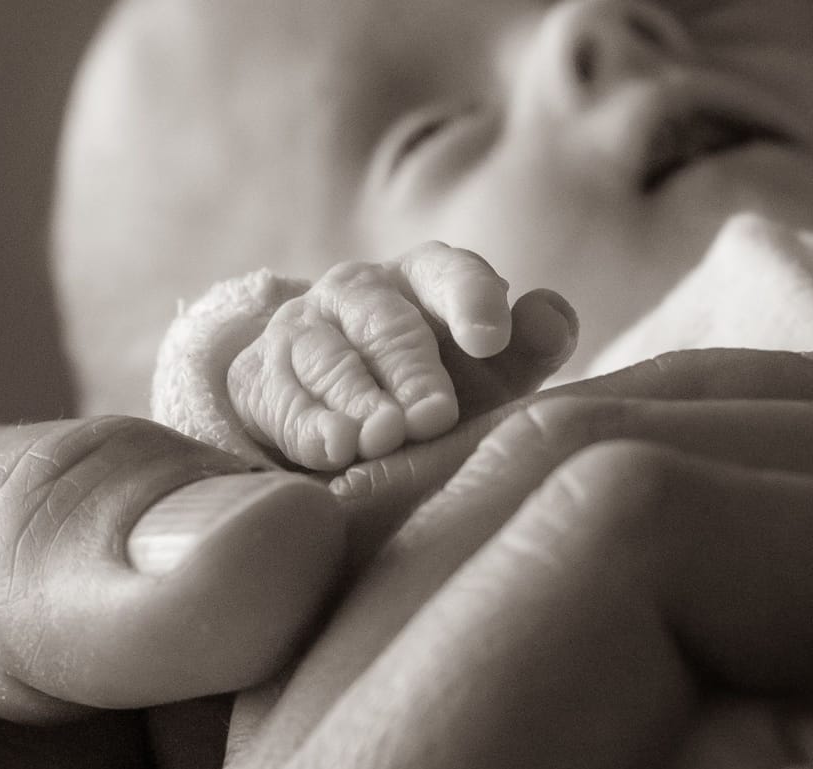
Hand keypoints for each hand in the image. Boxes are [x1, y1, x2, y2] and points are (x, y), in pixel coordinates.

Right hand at [157, 243, 578, 470]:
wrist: (346, 421)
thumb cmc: (441, 390)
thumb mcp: (493, 372)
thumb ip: (532, 343)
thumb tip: (552, 316)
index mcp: (425, 278)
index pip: (449, 272)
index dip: (471, 299)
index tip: (491, 339)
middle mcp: (360, 292)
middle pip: (386, 321)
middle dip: (411, 370)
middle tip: (435, 417)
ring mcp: (304, 330)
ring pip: (327, 356)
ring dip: (356, 398)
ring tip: (381, 439)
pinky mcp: (260, 377)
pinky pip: (281, 397)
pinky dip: (309, 426)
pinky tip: (334, 453)